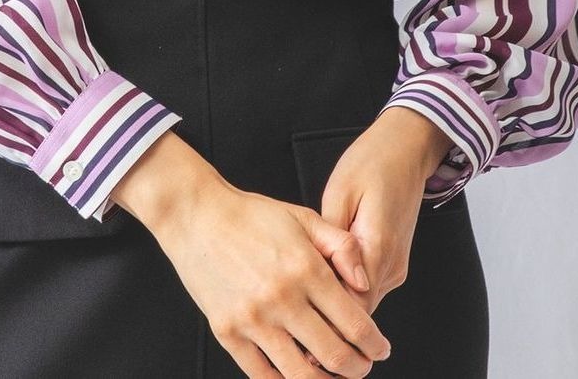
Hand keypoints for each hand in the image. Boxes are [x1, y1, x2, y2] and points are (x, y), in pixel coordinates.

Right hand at [151, 176, 393, 377]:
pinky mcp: (227, 333)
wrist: (197, 215)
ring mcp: (253, 319)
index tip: (380, 348)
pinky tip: (298, 375)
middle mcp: (282, 298)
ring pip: (301, 375)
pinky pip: (262, 376)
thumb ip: (342, 247)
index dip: (374, 344)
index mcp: (305, 268)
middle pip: (334, 356)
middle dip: (357, 368)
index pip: (354, 323)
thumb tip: (366, 283)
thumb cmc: (252, 215)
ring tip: (333, 377)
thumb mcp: (304, 218)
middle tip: (362, 366)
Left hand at [301, 107, 453, 316]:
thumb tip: (318, 276)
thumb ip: (332, 239)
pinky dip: (346, 291)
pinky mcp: (393, 261)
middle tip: (293, 329)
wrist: (405, 148)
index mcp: (378, 246)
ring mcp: (395, 265)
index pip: (353, 305)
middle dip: (328, 320)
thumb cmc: (371, 163)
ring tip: (302, 306)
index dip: (326, 320)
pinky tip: (323, 283)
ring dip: (336, 306)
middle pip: (359, 311)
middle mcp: (391, 264)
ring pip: (363, 302)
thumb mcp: (340, 193)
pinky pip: (368, 287)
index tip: (298, 330)